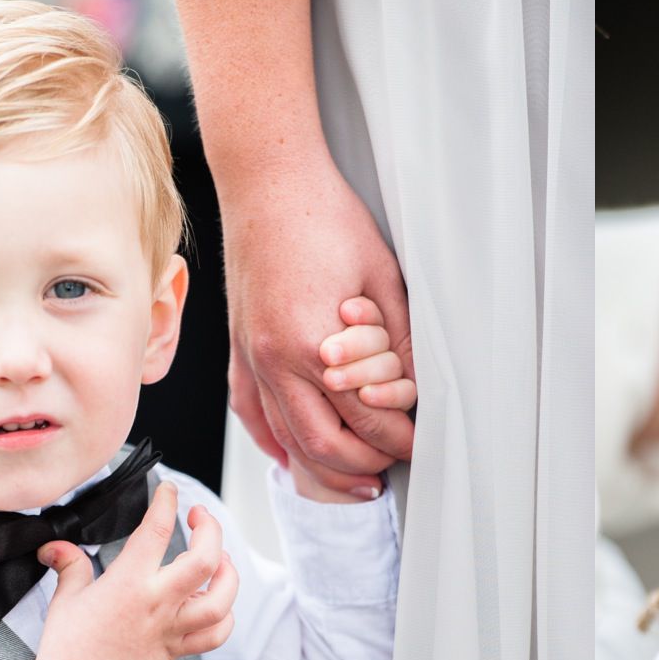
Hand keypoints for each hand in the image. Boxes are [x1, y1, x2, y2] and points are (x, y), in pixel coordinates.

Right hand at [30, 482, 239, 659]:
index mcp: (127, 584)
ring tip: (220, 559)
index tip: (170, 490)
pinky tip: (217, 602)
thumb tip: (56, 547)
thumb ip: (69, 565)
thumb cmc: (67, 648)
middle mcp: (156, 603)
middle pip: (205, 559)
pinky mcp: (178, 649)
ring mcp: (172, 628)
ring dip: (228, 574)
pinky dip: (225, 616)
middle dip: (211, 529)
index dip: (167, 502)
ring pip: (221, 599)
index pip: (156, 531)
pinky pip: (216, 634)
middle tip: (200, 516)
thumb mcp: (64, 598)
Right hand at [224, 155, 413, 498]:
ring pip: (285, 438)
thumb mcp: (383, 278)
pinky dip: (275, 443)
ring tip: (356, 478)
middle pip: (322, 444)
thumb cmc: (325, 218)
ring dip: (322, 466)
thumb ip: (400, 342)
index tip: (420, 444)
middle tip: (393, 468)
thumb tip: (418, 389)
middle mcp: (274, 359)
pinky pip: (252, 413)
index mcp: (314, 343)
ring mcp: (250, 356)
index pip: (366, 418)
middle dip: (363, 465)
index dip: (398, 439)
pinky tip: (294, 458)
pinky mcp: (238, 348)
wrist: (267, 181)